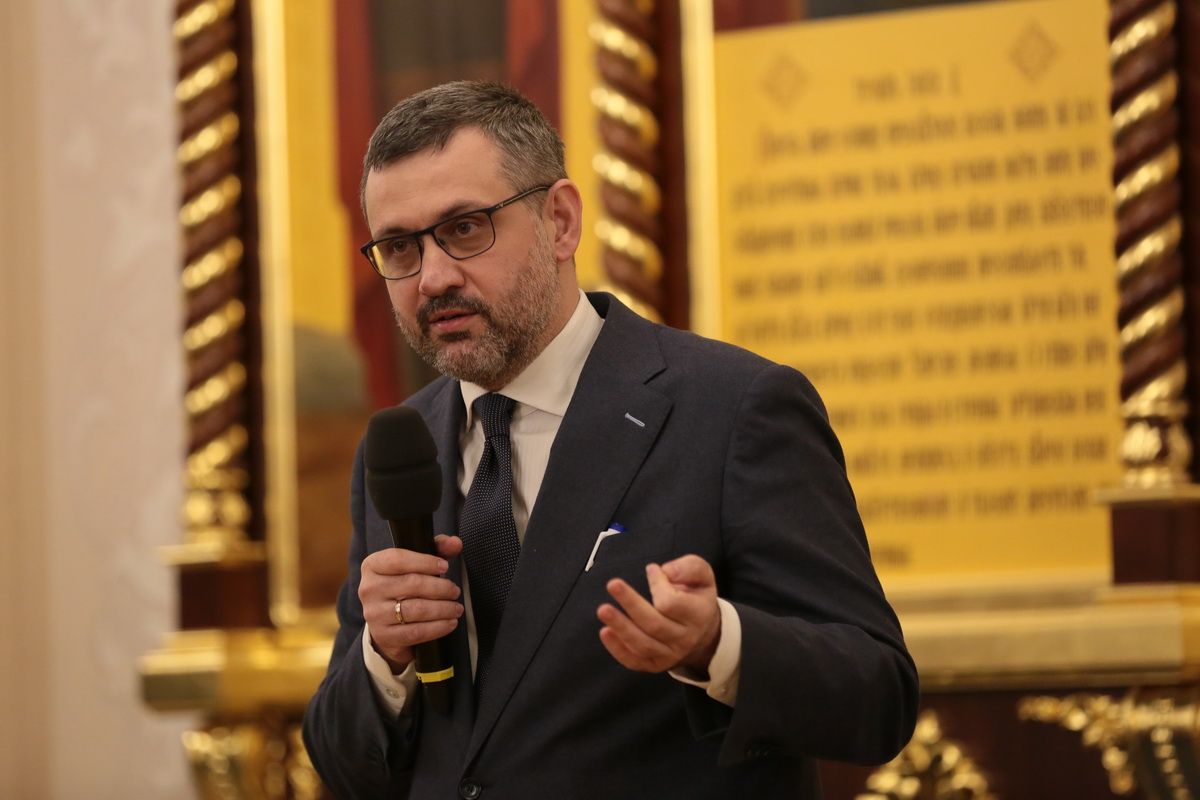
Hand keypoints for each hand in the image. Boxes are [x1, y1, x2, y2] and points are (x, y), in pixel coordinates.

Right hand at [359, 534, 463, 672]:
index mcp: (372, 565)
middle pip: (412, 584)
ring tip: (457, 607)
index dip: (425, 562)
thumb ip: (437, 549)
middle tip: (455, 591)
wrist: (387, 621)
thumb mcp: (416, 563)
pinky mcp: (384, 635)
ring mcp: (374, 614)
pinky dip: (438, 627)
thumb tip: (455, 543)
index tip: (445, 566)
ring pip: (416, 609)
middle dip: (440, 587)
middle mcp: (369, 588)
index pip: (398, 559)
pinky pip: (416, 631)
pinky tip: (450, 622)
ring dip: (443, 608)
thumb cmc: (404, 585)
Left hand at [597, 554, 720, 675]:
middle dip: (631, 604)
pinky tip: (605, 631)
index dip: (658, 585)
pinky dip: (618, 649)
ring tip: (603, 609)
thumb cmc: (696, 598)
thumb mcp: (703, 576)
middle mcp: (685, 638)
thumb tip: (665, 571)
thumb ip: (689, 567)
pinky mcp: (655, 664)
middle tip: (613, 584)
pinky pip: (635, 661)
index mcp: (698, 615)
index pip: (672, 603)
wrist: (704, 634)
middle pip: (654, 624)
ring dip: (621, 627)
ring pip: (643, 644)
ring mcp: (670, 654)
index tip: (652, 569)